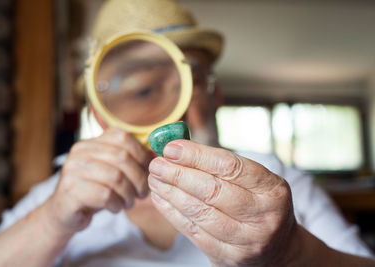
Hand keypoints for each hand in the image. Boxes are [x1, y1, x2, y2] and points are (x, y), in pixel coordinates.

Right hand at [45, 128, 152, 234]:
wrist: (63, 213)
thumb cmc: (93, 191)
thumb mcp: (111, 171)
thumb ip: (129, 161)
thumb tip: (156, 156)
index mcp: (91, 142)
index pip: (122, 137)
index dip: (141, 154)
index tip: (149, 171)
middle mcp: (79, 151)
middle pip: (122, 158)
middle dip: (139, 178)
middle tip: (142, 193)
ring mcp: (72, 169)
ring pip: (116, 177)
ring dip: (128, 194)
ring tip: (128, 202)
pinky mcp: (69, 190)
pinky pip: (105, 195)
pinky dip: (116, 204)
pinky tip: (115, 207)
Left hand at [148, 140, 295, 266]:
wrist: (276, 250)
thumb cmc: (259, 206)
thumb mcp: (256, 183)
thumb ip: (223, 166)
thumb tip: (178, 149)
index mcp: (272, 189)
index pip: (230, 166)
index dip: (196, 155)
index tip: (171, 148)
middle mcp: (263, 216)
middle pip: (212, 190)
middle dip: (178, 174)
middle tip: (157, 164)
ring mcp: (245, 240)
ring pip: (199, 212)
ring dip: (171, 193)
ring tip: (155, 179)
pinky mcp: (226, 257)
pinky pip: (192, 232)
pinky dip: (172, 213)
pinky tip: (160, 198)